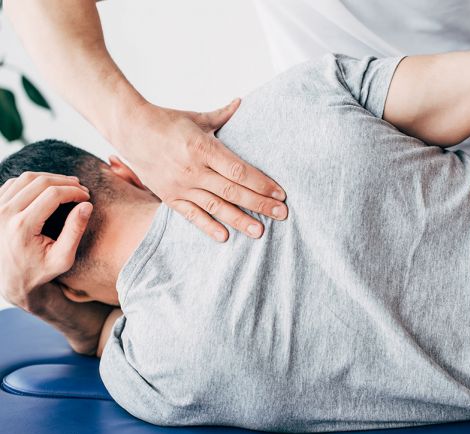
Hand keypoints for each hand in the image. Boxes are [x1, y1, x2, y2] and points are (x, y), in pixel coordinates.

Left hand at [0, 172, 91, 309]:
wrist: (9, 279)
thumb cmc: (39, 271)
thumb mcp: (63, 258)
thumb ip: (75, 231)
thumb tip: (87, 205)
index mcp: (22, 226)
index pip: (53, 194)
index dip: (74, 192)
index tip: (87, 197)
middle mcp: (4, 214)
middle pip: (40, 182)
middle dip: (65, 182)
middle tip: (81, 189)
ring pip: (26, 178)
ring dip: (50, 178)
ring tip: (67, 186)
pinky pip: (13, 183)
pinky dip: (33, 182)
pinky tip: (47, 189)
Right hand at [116, 99, 287, 240]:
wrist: (128, 129)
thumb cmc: (166, 121)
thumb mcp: (197, 117)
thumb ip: (223, 115)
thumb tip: (242, 102)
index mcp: (203, 147)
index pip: (239, 170)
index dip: (262, 183)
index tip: (281, 193)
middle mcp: (193, 169)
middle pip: (233, 191)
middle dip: (260, 204)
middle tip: (282, 214)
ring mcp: (181, 185)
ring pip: (216, 207)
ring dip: (240, 220)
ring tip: (260, 231)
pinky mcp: (169, 196)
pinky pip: (192, 215)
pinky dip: (208, 227)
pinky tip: (225, 237)